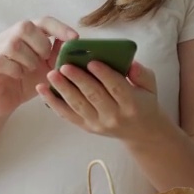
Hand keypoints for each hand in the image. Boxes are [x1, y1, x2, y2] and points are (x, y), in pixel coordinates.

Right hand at [0, 17, 77, 117]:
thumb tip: (74, 42)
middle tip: (44, 59)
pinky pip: (4, 61)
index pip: (44, 21)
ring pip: (14, 45)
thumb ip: (58, 53)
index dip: (60, 28)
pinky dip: (17, 70)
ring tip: (30, 69)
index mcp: (27, 34)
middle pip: (26, 27)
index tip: (75, 38)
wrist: (7, 100)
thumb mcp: (49, 66)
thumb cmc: (28, 80)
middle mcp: (11, 36)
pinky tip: (19, 76)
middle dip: (41, 44)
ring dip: (29, 60)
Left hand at [38, 59, 163, 141]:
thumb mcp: (150, 86)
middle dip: (78, 80)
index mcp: (131, 104)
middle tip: (64, 66)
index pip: (117, 87)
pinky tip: (43, 90)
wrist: (140, 131)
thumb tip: (129, 64)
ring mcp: (98, 124)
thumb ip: (141, 73)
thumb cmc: (144, 101)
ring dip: (62, 90)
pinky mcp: (86, 127)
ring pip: (78, 106)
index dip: (104, 75)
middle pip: (94, 96)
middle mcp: (114, 116)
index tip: (92, 61)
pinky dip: (53, 103)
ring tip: (51, 75)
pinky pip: (67, 115)